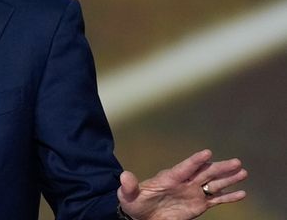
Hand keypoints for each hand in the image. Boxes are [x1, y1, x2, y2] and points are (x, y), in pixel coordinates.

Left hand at [117, 149, 246, 219]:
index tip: (207, 152)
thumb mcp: (128, 195)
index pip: (185, 167)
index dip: (195, 160)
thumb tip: (123, 176)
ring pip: (213, 184)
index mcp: (169, 178)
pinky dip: (229, 197)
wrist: (140, 215)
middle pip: (205, 173)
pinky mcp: (198, 205)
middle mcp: (184, 182)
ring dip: (228, 179)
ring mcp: (192, 193)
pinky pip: (216, 200)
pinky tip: (242, 193)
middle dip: (220, 168)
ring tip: (243, 172)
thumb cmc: (133, 203)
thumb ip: (129, 186)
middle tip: (236, 162)